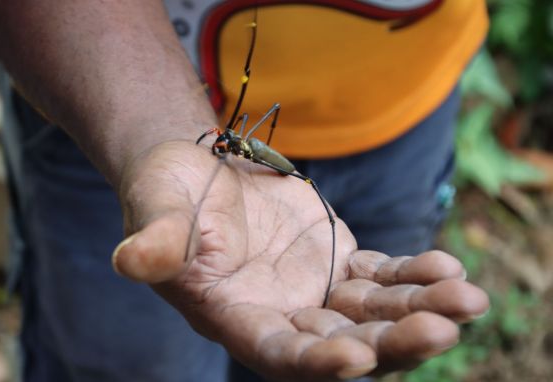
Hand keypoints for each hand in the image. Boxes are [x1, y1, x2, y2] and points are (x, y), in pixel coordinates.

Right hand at [112, 140, 488, 380]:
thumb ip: (154, 242)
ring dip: (419, 309)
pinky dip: (414, 275)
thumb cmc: (166, 192)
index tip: (359, 358)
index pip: (278, 353)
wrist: (200, 169)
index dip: (315, 360)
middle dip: (391, 341)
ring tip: (467, 298)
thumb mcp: (155, 211)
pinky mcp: (338, 260)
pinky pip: (383, 275)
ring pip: (373, 313)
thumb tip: (131, 260)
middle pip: (343, 343)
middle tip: (441, 329)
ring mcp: (314, 291)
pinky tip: (448, 269)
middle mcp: (280, 316)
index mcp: (233, 318)